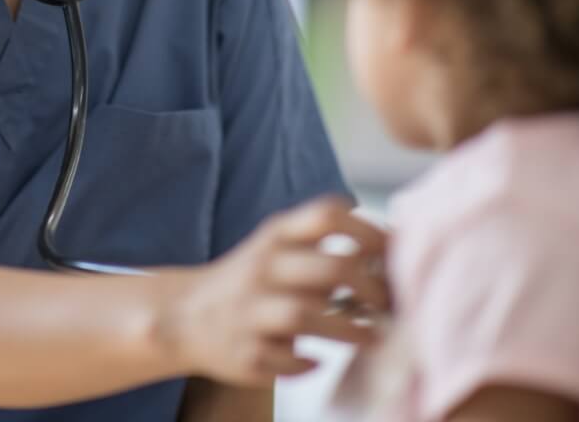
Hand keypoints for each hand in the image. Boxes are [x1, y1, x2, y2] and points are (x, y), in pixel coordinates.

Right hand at [160, 197, 388, 387]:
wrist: (185, 315)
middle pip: (328, 268)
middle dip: (370, 287)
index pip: (326, 214)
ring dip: (349, 331)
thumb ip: (322, 246)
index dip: (368, 230)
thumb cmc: (253, 279)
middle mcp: (262, 268)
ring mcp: (250, 311)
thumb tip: (393, 255)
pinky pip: (286, 359)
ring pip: (305, 315)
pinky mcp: (245, 353)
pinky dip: (308, 362)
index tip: (393, 252)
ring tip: (374, 338)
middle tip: (389, 303)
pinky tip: (319, 359)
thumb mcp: (278, 247)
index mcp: (276, 235)